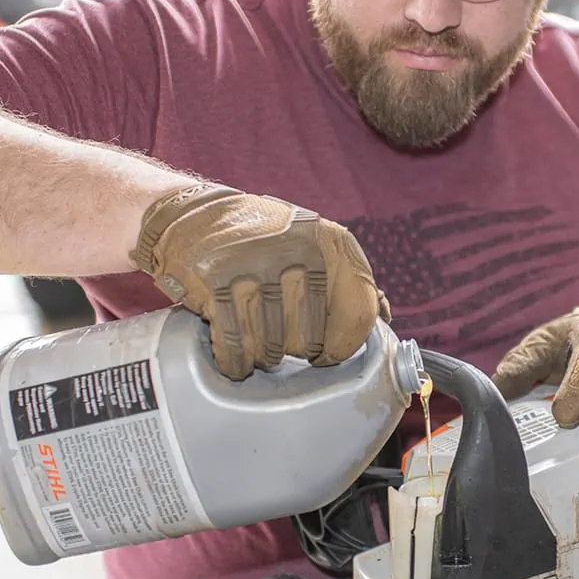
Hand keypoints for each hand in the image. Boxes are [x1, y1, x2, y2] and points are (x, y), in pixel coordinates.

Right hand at [129, 182, 389, 379]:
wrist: (192, 217)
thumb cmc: (262, 241)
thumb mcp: (312, 245)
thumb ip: (346, 279)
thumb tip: (385, 318)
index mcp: (332, 242)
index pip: (360, 312)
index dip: (344, 344)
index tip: (329, 354)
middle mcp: (299, 252)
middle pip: (311, 341)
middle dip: (294, 349)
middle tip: (277, 334)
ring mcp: (255, 268)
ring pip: (272, 350)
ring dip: (261, 355)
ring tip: (252, 333)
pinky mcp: (217, 285)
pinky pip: (235, 350)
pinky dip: (234, 361)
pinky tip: (233, 352)